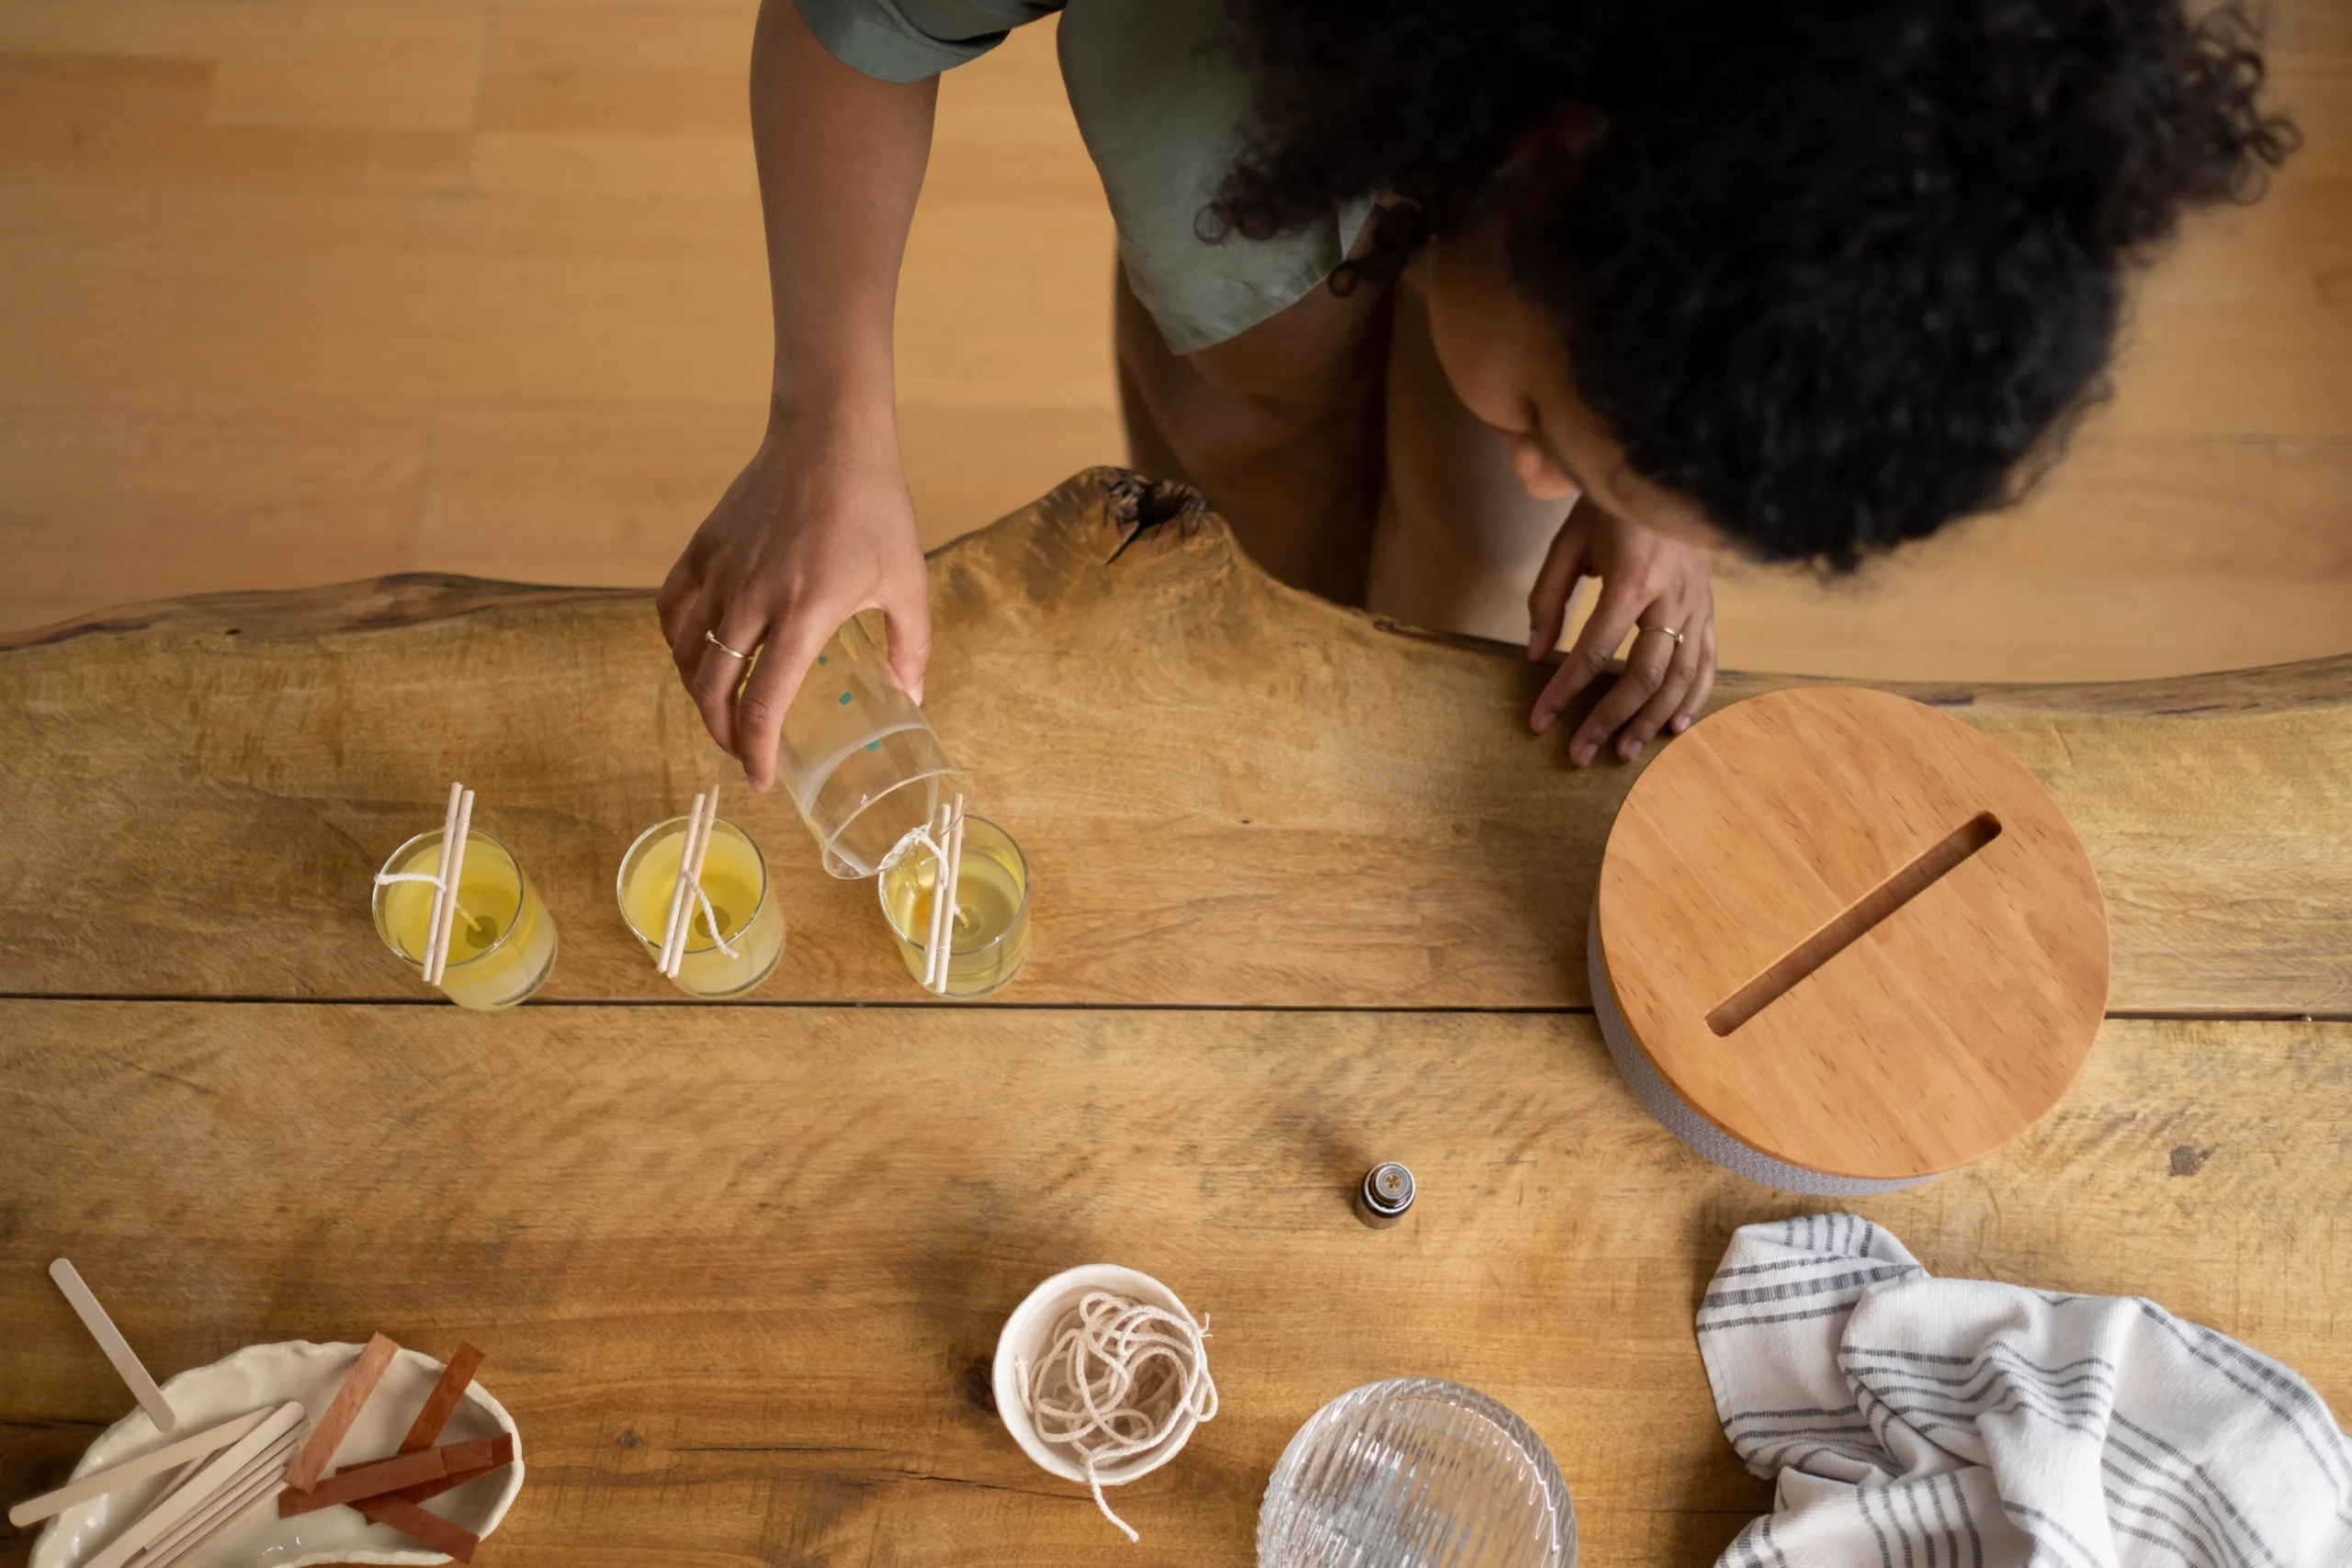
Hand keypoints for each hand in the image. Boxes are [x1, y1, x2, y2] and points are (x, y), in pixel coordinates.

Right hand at [657, 409, 930, 791]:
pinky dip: (675, 640)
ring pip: (686, 653)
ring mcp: (722, 571)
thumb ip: (912, 645)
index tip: (761, 780)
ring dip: (697, 693)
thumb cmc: (876, 509)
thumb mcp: (908, 581)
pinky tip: (693, 654)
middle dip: (723, 734)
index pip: (763, 705)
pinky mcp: (704, 547)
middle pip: (713, 689)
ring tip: (720, 709)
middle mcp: (753, 600)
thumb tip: (912, 695)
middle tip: (742, 751)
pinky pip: (671, 607)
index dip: (756, 752)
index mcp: (804, 616)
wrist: (831, 438)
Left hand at [1526, 495, 1717, 764]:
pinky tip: (1675, 728)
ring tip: (1623, 752)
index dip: (1564, 690)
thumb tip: (1533, 655)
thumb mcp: (1568, 543)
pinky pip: (1708, 662)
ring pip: (1680, 677)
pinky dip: (1693, 699)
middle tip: (1581, 754)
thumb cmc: (1609, 509)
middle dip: (1609, 719)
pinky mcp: (1710, 608)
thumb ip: (1547, 599)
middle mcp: (1672, 597)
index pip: (1594, 650)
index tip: (1540, 720)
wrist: (1666, 475)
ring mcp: (1698, 605)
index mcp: (1632, 579)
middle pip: (1643, 675)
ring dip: (1650, 720)